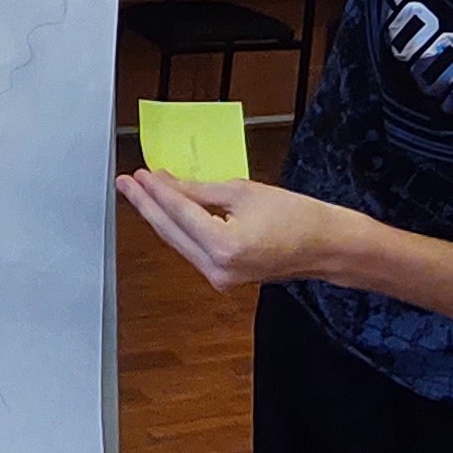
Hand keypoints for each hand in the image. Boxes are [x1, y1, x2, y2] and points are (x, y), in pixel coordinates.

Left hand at [116, 170, 361, 289]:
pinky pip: (191, 250)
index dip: (155, 191)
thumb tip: (166, 182)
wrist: (325, 246)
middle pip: (170, 232)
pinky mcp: (223, 278)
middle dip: (147, 205)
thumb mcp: (243, 192)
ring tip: (141, 193)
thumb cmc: (296, 215)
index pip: (178, 213)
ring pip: (177, 242)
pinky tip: (166, 211)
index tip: (139, 174)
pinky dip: (178, 229)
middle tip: (127, 183)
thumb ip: (199, 190)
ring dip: (159, 217)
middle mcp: (216, 268)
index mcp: (223, 246)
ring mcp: (219, 278)